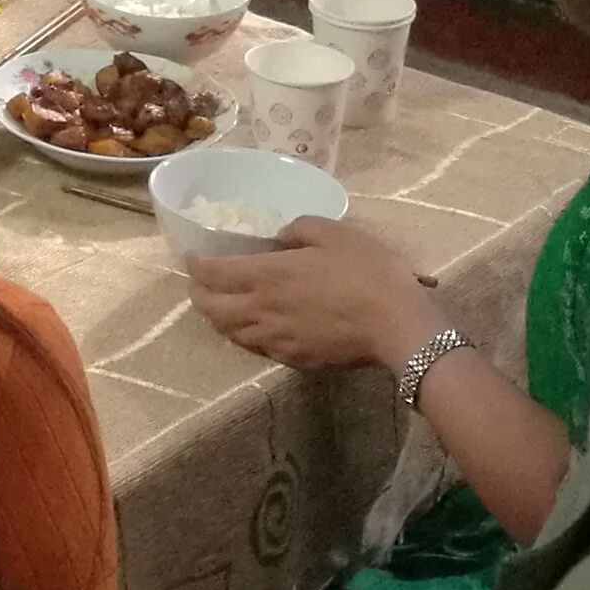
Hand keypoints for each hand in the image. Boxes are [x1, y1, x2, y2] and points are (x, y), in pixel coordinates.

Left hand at [183, 214, 446, 376]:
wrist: (397, 326)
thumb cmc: (367, 272)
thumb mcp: (334, 233)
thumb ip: (298, 229)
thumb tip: (279, 238)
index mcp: (267, 276)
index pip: (214, 274)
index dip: (197, 265)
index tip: (192, 256)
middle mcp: (262, 311)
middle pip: (212, 309)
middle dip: (198, 295)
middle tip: (198, 284)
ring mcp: (276, 340)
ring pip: (230, 334)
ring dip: (217, 319)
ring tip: (218, 307)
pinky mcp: (294, 359)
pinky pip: (256, 348)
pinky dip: (243, 336)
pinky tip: (252, 328)